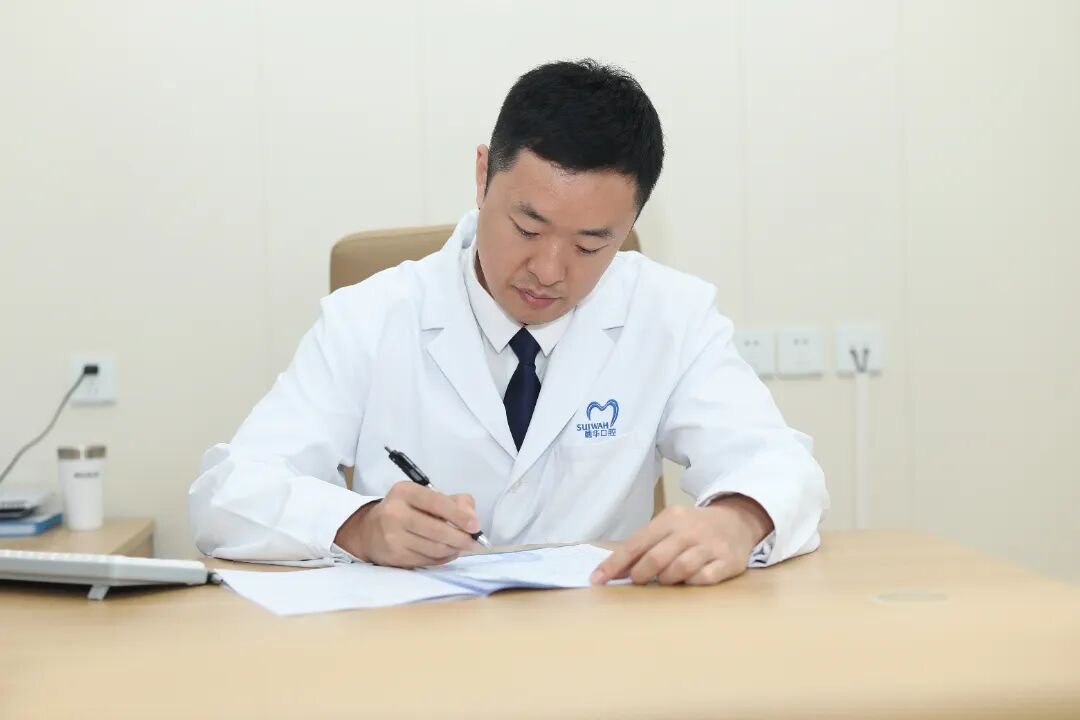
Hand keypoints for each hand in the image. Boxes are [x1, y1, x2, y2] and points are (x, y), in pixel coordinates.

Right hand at [334, 481, 480, 567]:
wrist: (369, 531)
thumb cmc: (405, 510)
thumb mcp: (425, 496)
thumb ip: (454, 501)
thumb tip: (472, 517)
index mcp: (404, 492)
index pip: (436, 503)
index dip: (458, 515)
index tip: (476, 526)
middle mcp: (395, 513)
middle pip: (437, 530)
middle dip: (461, 538)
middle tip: (475, 542)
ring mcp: (392, 537)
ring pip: (434, 548)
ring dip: (454, 549)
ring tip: (461, 546)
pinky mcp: (394, 557)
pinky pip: (428, 561)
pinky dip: (443, 558)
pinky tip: (448, 552)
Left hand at [590, 495, 772, 585]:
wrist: (737, 521)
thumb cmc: (693, 528)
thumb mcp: (669, 526)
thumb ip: (644, 545)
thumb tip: (612, 571)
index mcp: (670, 518)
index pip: (636, 543)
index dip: (615, 563)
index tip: (597, 579)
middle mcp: (690, 530)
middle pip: (656, 558)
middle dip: (641, 575)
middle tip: (638, 581)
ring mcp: (710, 546)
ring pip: (679, 570)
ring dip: (667, 580)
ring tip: (666, 579)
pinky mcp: (728, 561)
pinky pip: (703, 579)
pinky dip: (691, 584)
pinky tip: (690, 580)